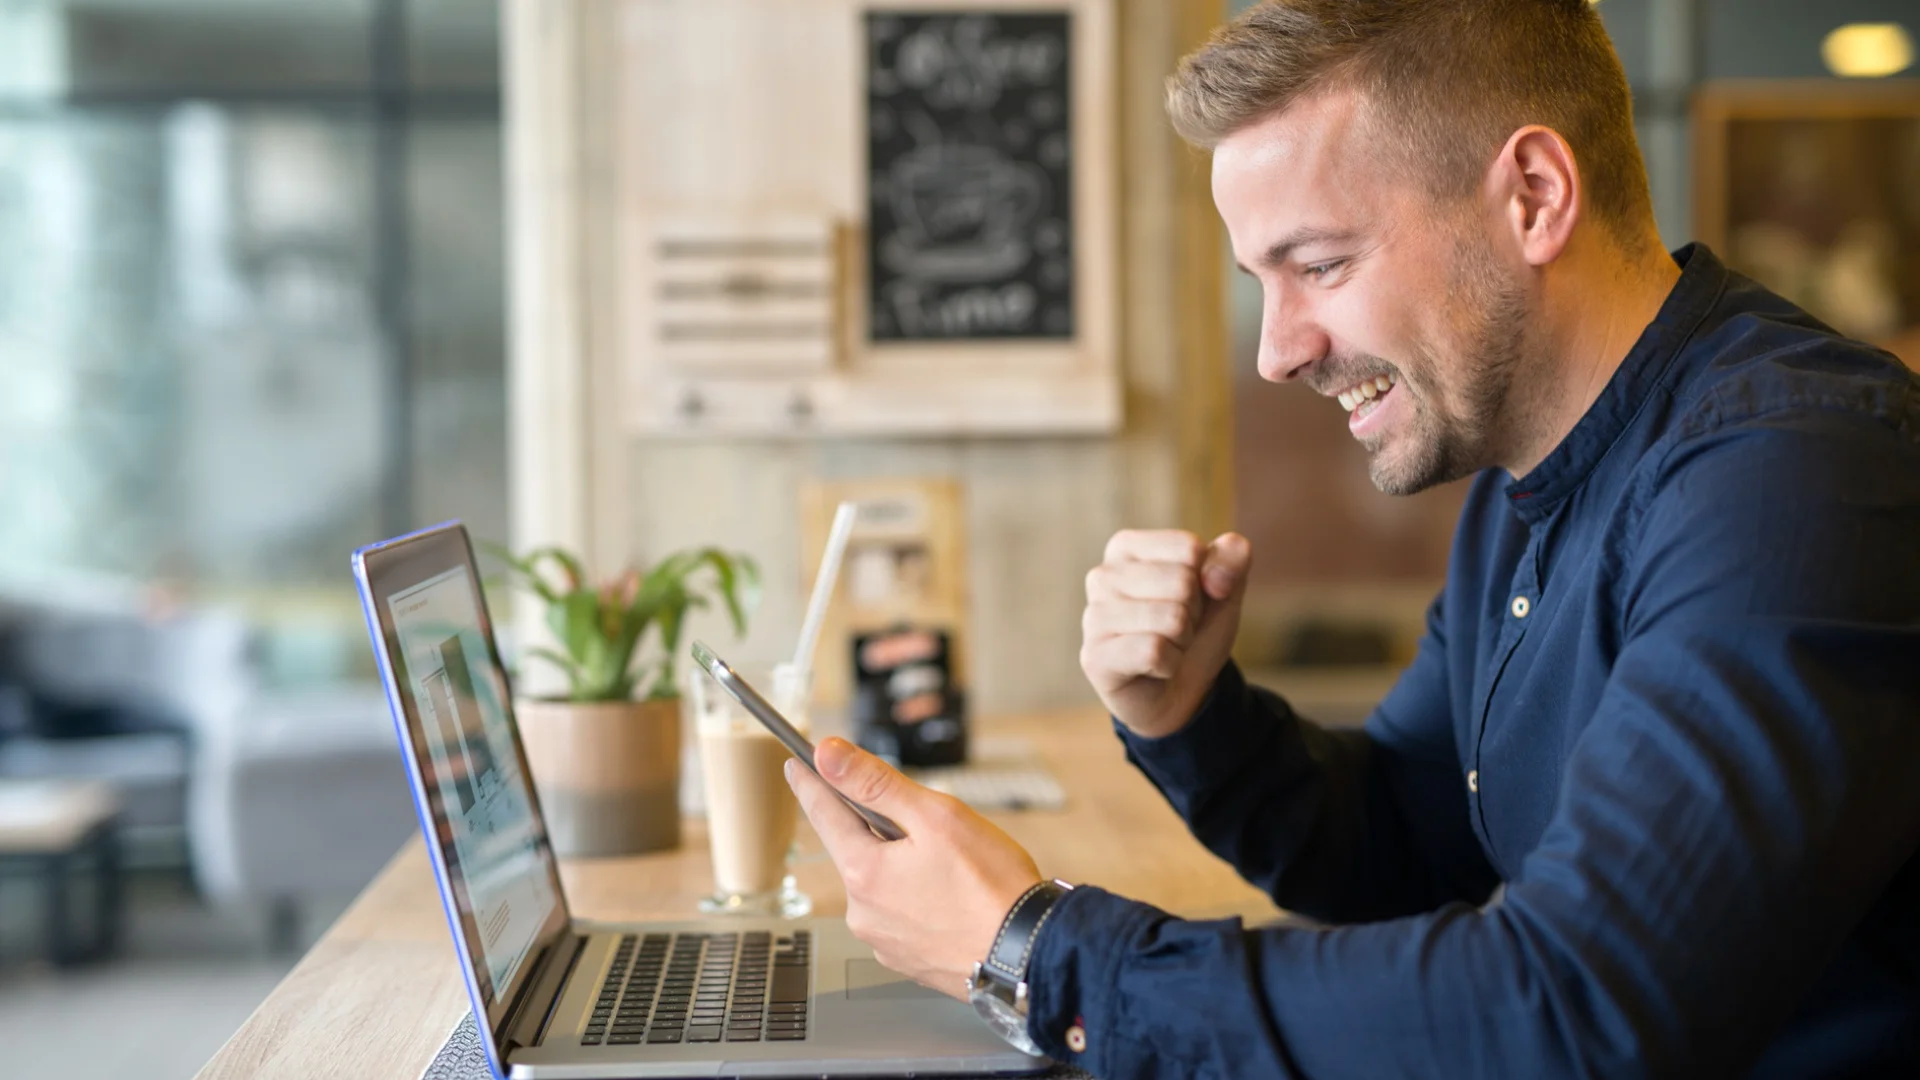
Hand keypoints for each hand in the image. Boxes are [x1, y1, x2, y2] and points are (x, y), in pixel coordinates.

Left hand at [786, 738, 1041, 1000]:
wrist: (1030, 954)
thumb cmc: (992, 887)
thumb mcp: (936, 816)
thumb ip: (876, 783)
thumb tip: (827, 755)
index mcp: (864, 872)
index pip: (823, 813)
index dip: (810, 783)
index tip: (796, 765)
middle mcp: (863, 912)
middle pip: (855, 849)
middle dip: (879, 828)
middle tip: (923, 822)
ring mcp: (883, 940)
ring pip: (880, 884)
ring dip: (900, 865)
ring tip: (951, 867)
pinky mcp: (906, 959)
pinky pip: (900, 914)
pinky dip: (916, 898)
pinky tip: (951, 897)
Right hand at [1080, 530, 1251, 738]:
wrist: (1182, 690)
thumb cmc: (1194, 629)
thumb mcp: (1224, 587)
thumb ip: (1232, 556)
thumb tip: (1216, 575)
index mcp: (1126, 548)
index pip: (1190, 548)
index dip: (1205, 579)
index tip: (1188, 599)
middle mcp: (1102, 576)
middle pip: (1182, 582)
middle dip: (1193, 613)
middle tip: (1176, 629)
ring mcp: (1094, 617)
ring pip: (1171, 618)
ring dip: (1182, 640)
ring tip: (1165, 646)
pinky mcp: (1095, 657)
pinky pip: (1154, 651)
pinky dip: (1170, 664)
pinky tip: (1154, 668)